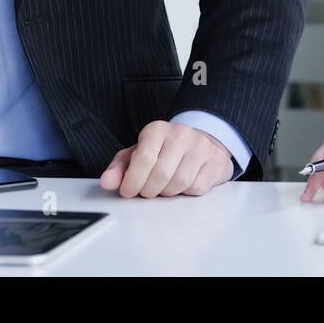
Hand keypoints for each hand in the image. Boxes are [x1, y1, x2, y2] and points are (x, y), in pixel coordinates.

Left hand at [99, 121, 234, 197]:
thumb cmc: (165, 151)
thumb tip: (107, 182)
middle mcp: (181, 134)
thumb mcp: (138, 154)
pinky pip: (197, 188)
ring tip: (165, 187)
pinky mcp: (216, 161)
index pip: (143, 159)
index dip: (133, 181)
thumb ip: (120, 168)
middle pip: (161, 175)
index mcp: (157, 129)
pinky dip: (186, 193)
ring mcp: (201, 146)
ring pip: (179, 183)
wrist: (201, 143)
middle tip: (147, 191)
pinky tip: (183, 184)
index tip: (128, 191)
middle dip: (149, 190)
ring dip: (168, 193)